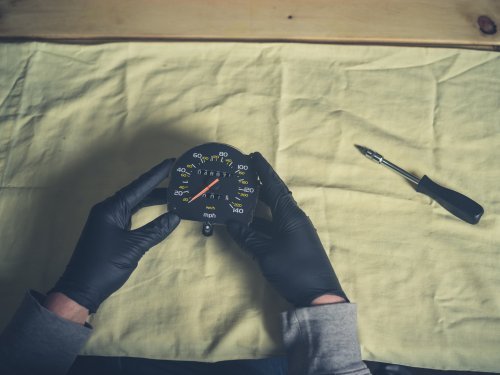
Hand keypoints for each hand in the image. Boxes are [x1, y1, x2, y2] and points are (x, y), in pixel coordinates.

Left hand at [50, 159, 179, 312]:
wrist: (81, 289)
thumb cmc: (105, 266)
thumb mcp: (134, 247)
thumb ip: (156, 230)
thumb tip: (176, 216)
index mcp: (111, 209)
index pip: (139, 187)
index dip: (156, 175)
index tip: (171, 162)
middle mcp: (108, 209)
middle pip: (137, 192)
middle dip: (157, 186)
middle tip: (178, 178)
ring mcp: (108, 220)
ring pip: (134, 204)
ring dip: (153, 199)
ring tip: (174, 194)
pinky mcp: (110, 230)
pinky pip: (131, 214)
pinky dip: (145, 211)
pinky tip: (157, 211)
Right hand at [227, 152, 346, 306]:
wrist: (319, 296)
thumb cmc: (294, 270)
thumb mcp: (266, 253)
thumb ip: (247, 237)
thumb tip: (230, 223)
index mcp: (290, 215)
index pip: (274, 186)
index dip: (263, 170)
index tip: (252, 156)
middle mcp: (294, 218)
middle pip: (274, 196)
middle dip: (258, 185)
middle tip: (241, 175)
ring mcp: (295, 231)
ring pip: (272, 212)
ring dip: (257, 205)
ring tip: (238, 197)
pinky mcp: (293, 243)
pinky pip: (274, 226)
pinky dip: (260, 222)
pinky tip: (246, 224)